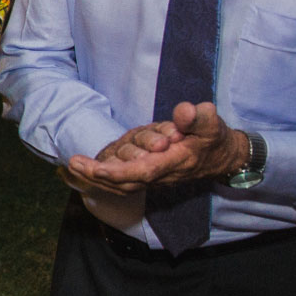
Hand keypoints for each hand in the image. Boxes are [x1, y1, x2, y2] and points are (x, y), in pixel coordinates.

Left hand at [66, 103, 247, 191]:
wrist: (222, 157)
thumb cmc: (213, 137)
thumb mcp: (211, 123)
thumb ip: (199, 117)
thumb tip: (185, 111)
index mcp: (175, 162)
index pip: (144, 171)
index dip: (120, 172)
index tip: (98, 168)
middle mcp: (161, 174)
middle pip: (125, 183)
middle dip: (98, 176)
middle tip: (74, 162)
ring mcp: (154, 177)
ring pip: (121, 185)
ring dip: (96, 177)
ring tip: (73, 165)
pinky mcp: (149, 174)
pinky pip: (122, 182)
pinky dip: (103, 178)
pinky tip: (85, 169)